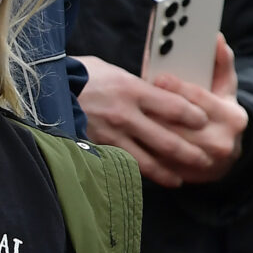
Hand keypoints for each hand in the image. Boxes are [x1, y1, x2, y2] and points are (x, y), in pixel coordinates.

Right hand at [78, 44, 247, 187]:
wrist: (46, 88)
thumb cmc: (81, 75)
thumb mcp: (113, 72)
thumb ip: (136, 87)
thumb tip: (158, 94)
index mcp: (131, 88)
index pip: (173, 105)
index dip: (193, 116)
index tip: (204, 122)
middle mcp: (124, 114)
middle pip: (167, 139)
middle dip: (189, 152)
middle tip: (206, 159)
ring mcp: (111, 134)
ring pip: (148, 159)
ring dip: (169, 171)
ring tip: (181, 179)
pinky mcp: (98, 147)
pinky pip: (125, 165)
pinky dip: (142, 174)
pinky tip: (150, 180)